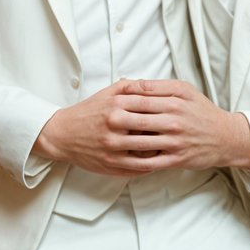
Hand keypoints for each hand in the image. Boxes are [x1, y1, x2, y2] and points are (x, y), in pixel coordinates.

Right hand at [34, 80, 187, 175]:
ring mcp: (113, 145)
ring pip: (148, 148)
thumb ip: (131, 87)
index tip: (183, 112)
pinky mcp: (111, 163)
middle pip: (152, 126)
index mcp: (116, 105)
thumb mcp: (107, 93)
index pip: (150, 105)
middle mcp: (115, 124)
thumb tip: (154, 83)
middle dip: (171, 129)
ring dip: (166, 148)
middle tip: (187, 131)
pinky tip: (163, 161)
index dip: (169, 109)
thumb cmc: (88, 113)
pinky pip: (139, 166)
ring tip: (178, 147)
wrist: (62, 134)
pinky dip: (154, 164)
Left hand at [116, 80, 249, 170]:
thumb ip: (159, 86)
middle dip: (115, 121)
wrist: (225, 137)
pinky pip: (151, 161)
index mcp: (174, 102)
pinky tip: (122, 159)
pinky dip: (135, 161)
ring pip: (140, 142)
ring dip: (121, 142)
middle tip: (100, 122)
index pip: (139, 99)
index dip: (119, 101)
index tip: (106, 103)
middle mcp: (174, 121)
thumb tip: (133, 83)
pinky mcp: (177, 159)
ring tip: (107, 140)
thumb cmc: (202, 112)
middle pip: (136, 120)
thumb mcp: (185, 91)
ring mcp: (175, 141)